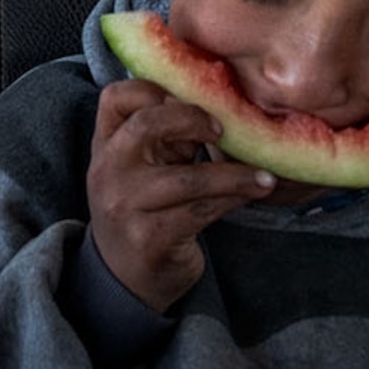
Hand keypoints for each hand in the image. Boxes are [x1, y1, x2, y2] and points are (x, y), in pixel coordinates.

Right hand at [87, 79, 275, 311]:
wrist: (126, 279)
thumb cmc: (144, 212)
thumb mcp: (143, 169)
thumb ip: (164, 136)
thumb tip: (218, 101)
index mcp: (105, 147)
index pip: (115, 98)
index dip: (154, 89)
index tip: (189, 98)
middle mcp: (108, 172)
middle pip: (146, 125)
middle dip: (193, 119)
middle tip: (223, 130)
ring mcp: (125, 207)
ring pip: (187, 178)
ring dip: (234, 175)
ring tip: (263, 176)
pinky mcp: (149, 237)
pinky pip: (201, 210)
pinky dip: (234, 199)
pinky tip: (253, 192)